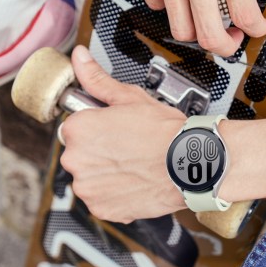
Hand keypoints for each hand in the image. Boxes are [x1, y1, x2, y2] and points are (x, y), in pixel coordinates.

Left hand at [60, 46, 186, 222]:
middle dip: (99, 152)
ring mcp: (87, 187)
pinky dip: (114, 195)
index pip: (75, 128)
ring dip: (105, 175)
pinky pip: (101, 200)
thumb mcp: (130, 98)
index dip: (97, 128)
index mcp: (78, 129)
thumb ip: (97, 79)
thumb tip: (80, 58)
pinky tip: (134, 182)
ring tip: (133, 166)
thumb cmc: (165, 132)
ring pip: (90, 178)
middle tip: (127, 148)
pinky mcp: (101, 208)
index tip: (114, 131)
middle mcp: (76, 159)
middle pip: (80, 154)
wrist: (190, 164)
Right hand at [124, 0, 265, 56]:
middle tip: (232, 38)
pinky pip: (155, 4)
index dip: (257, 29)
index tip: (258, 27)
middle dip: (226, 46)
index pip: (246, 15)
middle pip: (210, 37)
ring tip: (205, 21)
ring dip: (196, 31)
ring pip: (180, 30)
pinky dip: (168, 6)